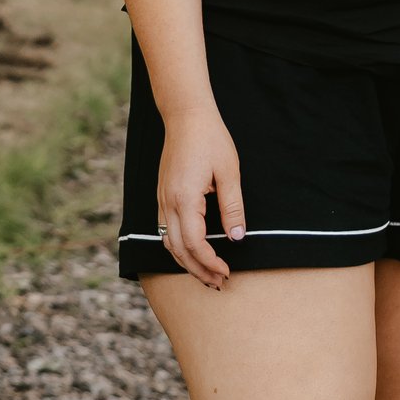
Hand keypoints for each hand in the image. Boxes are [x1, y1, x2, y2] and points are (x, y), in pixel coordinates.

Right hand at [156, 101, 244, 290]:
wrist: (186, 116)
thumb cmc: (210, 140)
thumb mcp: (229, 172)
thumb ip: (232, 207)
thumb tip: (237, 237)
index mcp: (185, 199)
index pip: (195, 244)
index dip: (210, 262)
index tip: (226, 272)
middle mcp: (168, 203)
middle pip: (178, 250)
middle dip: (198, 270)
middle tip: (218, 282)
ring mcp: (162, 200)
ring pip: (168, 243)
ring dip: (186, 262)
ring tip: (206, 273)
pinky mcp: (162, 195)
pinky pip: (165, 230)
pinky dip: (177, 247)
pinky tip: (191, 251)